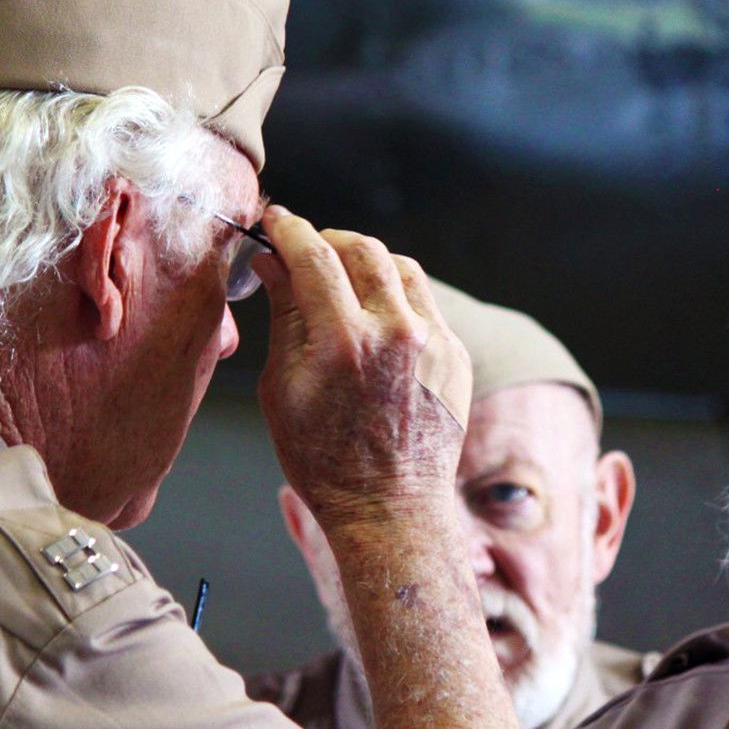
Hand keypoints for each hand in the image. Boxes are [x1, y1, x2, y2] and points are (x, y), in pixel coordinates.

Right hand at [249, 207, 472, 529]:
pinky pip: (424, 303)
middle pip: (362, 248)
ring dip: (366, 261)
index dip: (290, 229)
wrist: (389, 507)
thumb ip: (285, 316)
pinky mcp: (454, 355)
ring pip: (400, 267)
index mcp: (344, 341)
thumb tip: (274, 264)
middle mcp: (395, 332)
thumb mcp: (282, 388)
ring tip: (341, 278)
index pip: (314, 254)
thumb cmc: (324, 460)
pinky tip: (374, 315)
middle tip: (305, 248)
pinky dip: (395, 296)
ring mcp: (433, 342)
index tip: (276, 222)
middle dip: (327, 239)